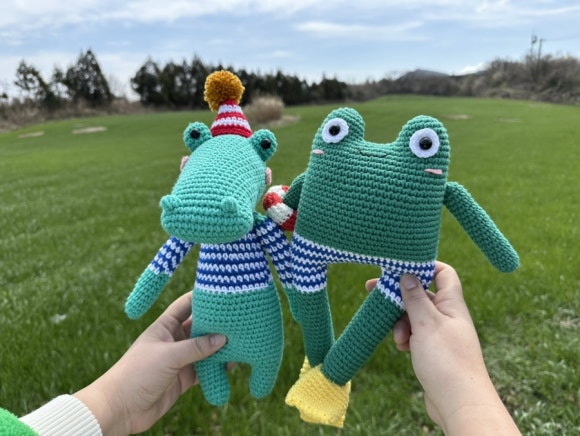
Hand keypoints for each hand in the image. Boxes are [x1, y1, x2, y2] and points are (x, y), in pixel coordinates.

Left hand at [74, 292, 225, 435]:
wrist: (120, 409)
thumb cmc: (137, 373)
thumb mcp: (168, 355)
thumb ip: (196, 346)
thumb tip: (223, 338)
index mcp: (165, 326)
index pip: (186, 305)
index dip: (202, 296)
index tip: (222, 290)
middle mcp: (174, 340)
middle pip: (200, 327)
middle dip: (218, 324)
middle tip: (240, 319)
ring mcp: (179, 359)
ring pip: (205, 349)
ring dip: (220, 347)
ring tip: (241, 342)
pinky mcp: (183, 378)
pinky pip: (205, 369)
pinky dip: (217, 368)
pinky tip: (231, 365)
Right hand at [365, 262, 519, 434]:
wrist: (459, 403)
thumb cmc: (447, 361)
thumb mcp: (426, 324)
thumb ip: (415, 297)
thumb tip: (408, 273)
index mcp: (451, 304)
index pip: (443, 272)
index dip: (424, 265)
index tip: (401, 267)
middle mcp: (448, 315)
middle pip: (422, 294)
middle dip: (400, 297)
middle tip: (373, 292)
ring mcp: (441, 333)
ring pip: (415, 316)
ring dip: (401, 322)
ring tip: (399, 338)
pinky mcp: (433, 350)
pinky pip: (415, 334)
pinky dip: (405, 337)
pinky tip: (402, 348)